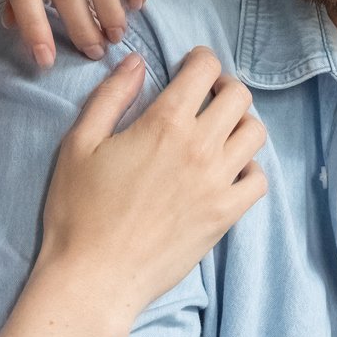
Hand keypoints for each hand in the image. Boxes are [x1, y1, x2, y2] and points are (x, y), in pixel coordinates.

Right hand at [37, 48, 266, 325]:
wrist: (95, 276)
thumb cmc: (79, 211)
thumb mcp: (79, 143)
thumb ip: (111, 97)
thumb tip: (137, 63)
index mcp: (164, 123)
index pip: (205, 69)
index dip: (200, 60)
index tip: (191, 67)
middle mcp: (200, 148)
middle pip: (239, 96)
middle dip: (224, 87)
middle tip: (205, 98)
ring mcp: (218, 183)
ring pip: (255, 133)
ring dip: (240, 124)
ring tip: (218, 133)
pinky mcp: (225, 215)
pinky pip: (258, 180)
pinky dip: (248, 169)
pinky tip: (226, 172)